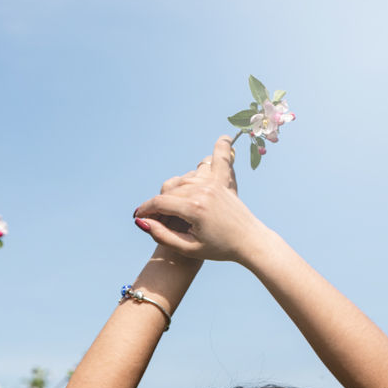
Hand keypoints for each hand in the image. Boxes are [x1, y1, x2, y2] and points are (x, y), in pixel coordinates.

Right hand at [134, 136, 262, 262]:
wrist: (249, 243)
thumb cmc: (219, 249)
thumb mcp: (188, 249)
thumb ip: (162, 236)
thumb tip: (141, 221)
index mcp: (194, 209)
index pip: (160, 203)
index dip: (145, 209)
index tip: (138, 216)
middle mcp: (204, 191)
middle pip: (170, 190)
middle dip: (159, 205)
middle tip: (156, 219)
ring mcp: (214, 184)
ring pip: (183, 180)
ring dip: (175, 192)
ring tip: (174, 208)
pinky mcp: (223, 182)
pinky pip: (219, 160)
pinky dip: (220, 149)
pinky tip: (223, 138)